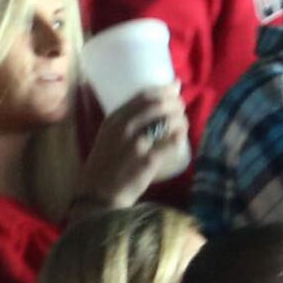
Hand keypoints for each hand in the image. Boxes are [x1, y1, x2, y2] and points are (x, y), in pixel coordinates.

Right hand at [82, 85, 189, 209]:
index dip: (163, 89)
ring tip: (183, 123)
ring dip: (181, 119)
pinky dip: (180, 137)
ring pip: (168, 121)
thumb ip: (123, 123)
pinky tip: (182, 138)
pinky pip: (172, 142)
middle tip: (181, 107)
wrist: (99, 194)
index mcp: (114, 119)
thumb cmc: (104, 165)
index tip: (174, 87)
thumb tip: (148, 109)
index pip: (142, 96)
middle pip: (158, 105)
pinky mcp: (149, 160)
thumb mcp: (107, 137)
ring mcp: (137, 144)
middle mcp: (125, 127)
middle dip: (175, 103)